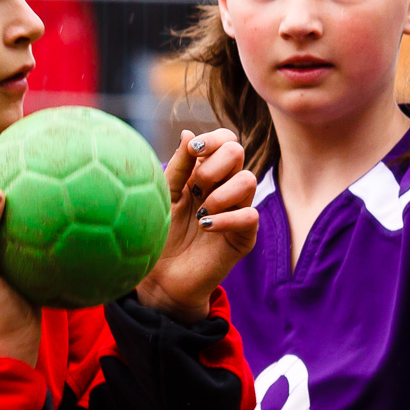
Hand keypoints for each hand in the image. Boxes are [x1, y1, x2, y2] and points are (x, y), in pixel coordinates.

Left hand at [135, 129, 258, 321]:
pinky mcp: (244, 236)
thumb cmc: (160, 233)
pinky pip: (249, 216)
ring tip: (201, 212)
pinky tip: (205, 226)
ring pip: (249, 180)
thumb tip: (188, 133)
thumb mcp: (164, 195)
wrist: (160, 277)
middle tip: (197, 186)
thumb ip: (178, 166)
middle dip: (215, 165)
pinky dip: (226, 218)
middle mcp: (224, 187)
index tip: (194, 150)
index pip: (225, 140)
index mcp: (205, 172)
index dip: (214, 138)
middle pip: (238, 152)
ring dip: (221, 193)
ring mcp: (237, 210)